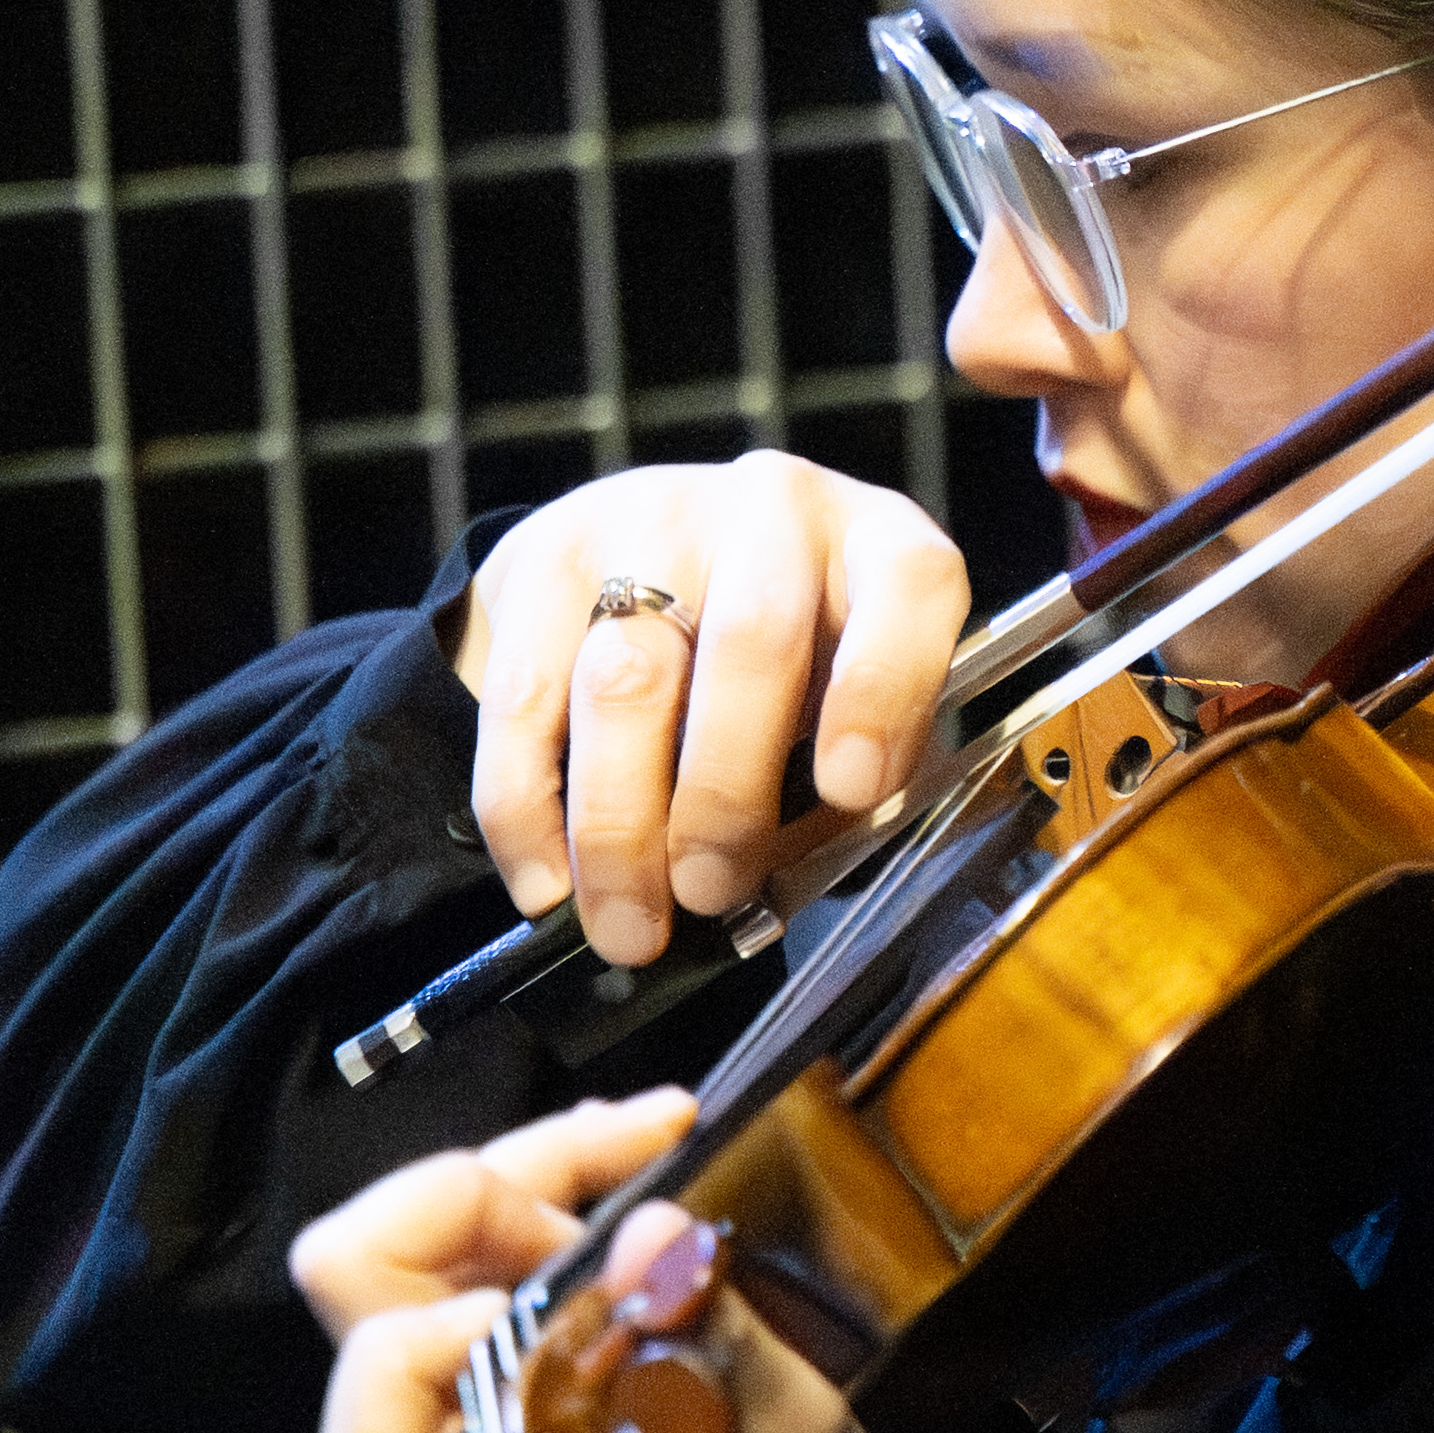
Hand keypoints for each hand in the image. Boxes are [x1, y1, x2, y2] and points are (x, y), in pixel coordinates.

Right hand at [450, 453, 972, 970]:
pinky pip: (525, 697)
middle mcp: (774, 508)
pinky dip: (528, 809)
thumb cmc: (787, 670)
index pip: (908, 588)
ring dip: (620, 824)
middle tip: (708, 892)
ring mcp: (654, 519)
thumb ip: (832, 791)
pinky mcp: (548, 555)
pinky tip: (548, 884)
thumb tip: (761, 894)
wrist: (654, 566)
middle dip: (725, 791)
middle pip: (751, 641)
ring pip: (625, 678)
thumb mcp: (843, 710)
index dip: (884, 689)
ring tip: (629, 924)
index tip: (850, 790)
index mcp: (880, 545)